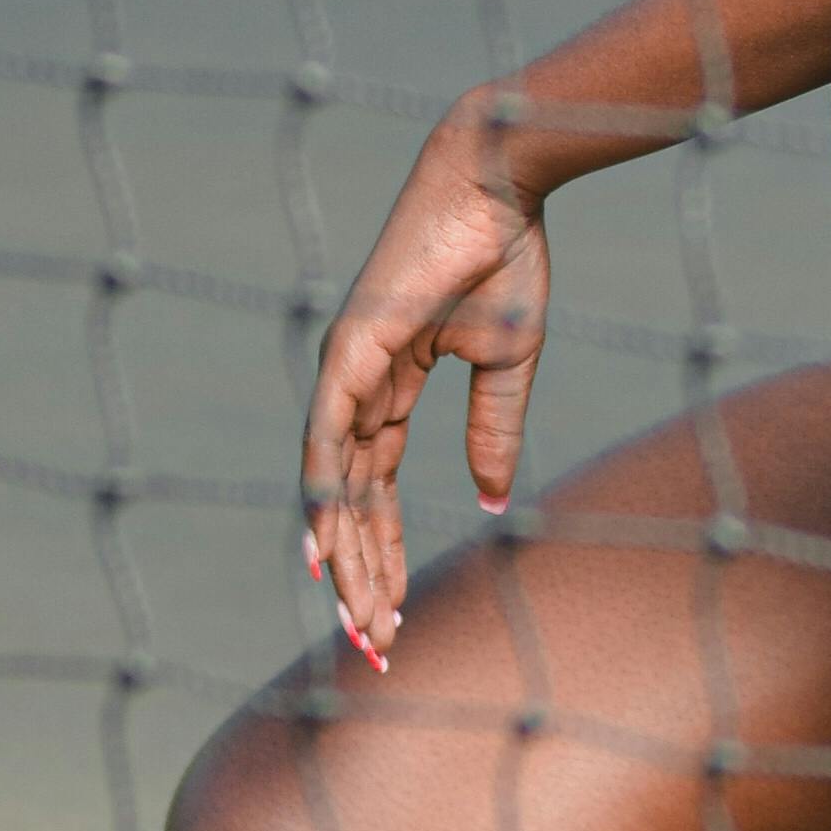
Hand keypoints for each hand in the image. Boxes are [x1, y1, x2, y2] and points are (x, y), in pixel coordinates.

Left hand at [302, 103, 550, 662]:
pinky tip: (323, 551)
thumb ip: (493, 430)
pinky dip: (323, 495)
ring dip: (346, 559)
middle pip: (347, 504)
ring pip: (332, 485)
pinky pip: (328, 438)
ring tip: (360, 622)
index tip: (395, 619)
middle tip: (374, 646)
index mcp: (389, 387)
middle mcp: (355, 386)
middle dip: (361, 577)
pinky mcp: (350, 349)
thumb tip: (490, 499)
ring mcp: (346, 368)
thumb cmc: (504, 256)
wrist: (498, 184)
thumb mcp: (507, 362)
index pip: (375, 491)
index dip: (383, 555)